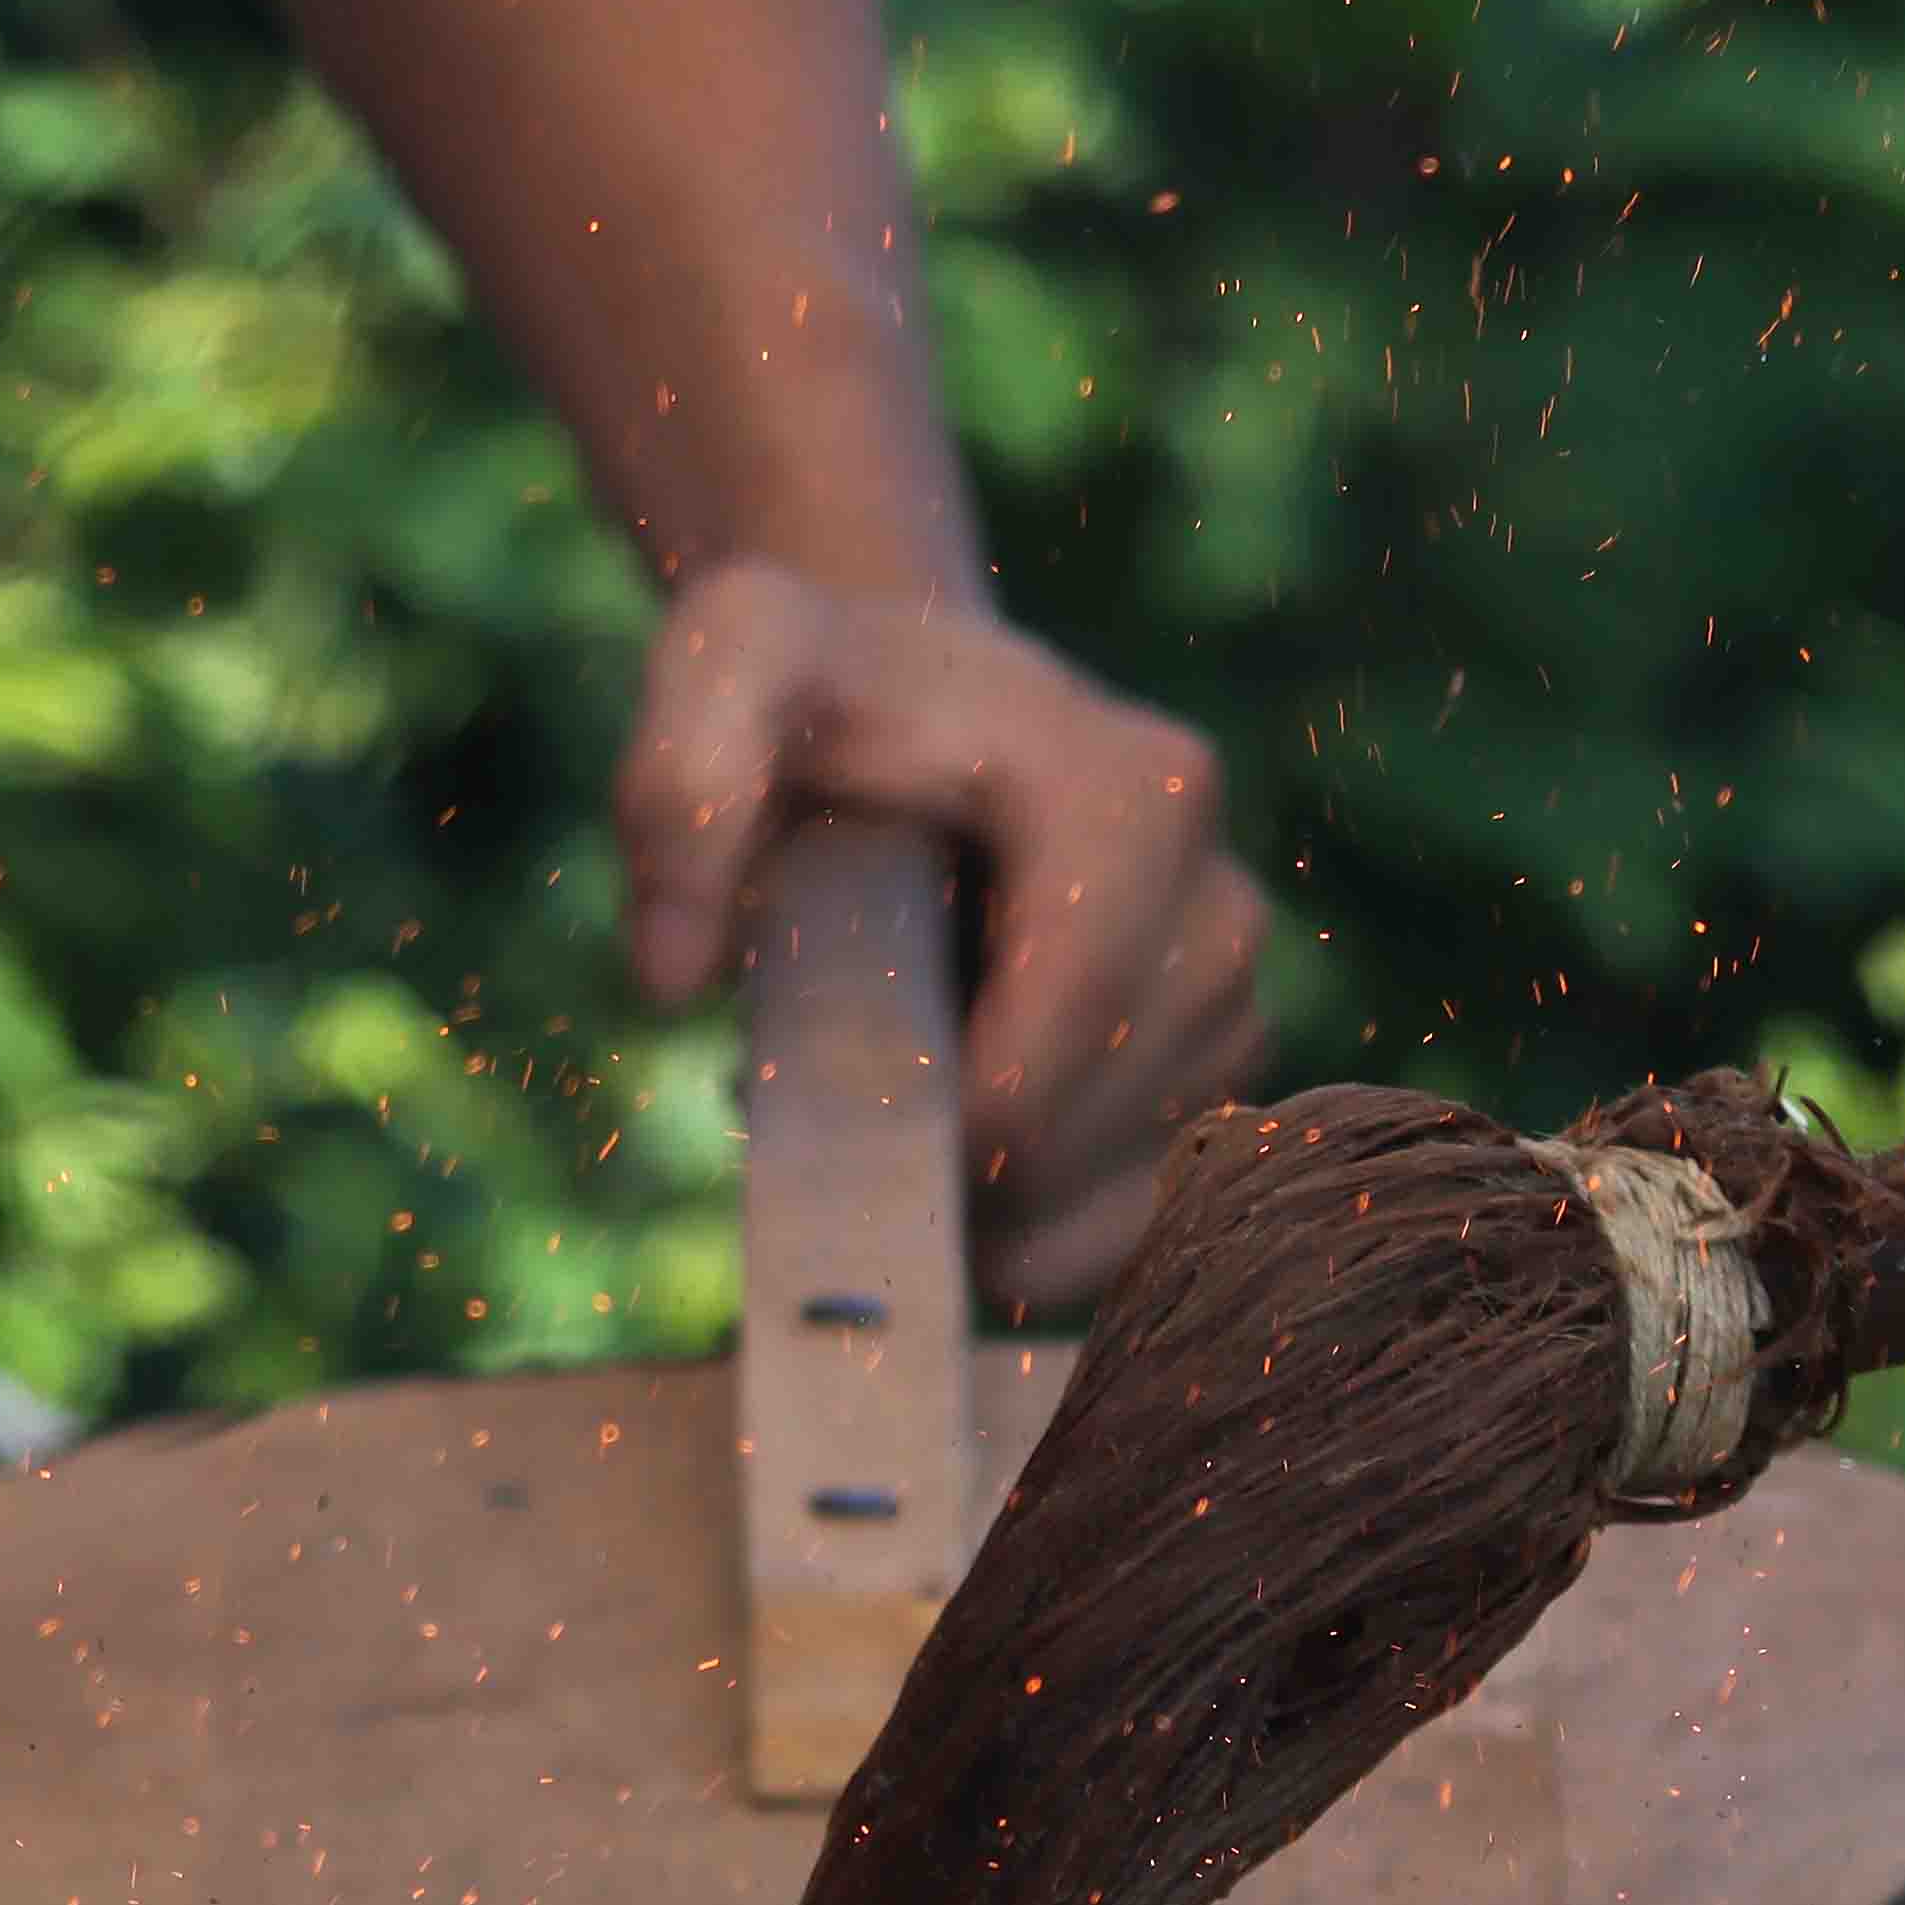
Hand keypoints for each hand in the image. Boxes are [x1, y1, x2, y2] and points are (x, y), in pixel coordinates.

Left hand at [612, 556, 1270, 1309]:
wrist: (915, 707)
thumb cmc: (819, 691)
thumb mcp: (729, 664)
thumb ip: (681, 784)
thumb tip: (668, 975)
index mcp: (1137, 797)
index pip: (1058, 1033)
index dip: (939, 1121)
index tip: (835, 1115)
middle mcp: (1218, 901)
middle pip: (1089, 1133)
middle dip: (947, 1163)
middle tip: (834, 1104)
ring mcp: (1235, 999)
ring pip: (1117, 1193)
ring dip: (985, 1201)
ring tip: (892, 1105)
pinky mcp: (1219, 1079)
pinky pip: (1140, 1226)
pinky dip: (1034, 1240)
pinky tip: (949, 1180)